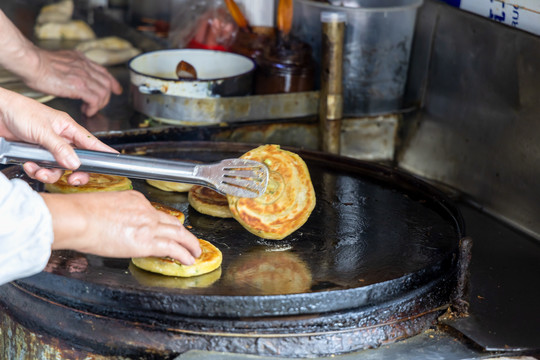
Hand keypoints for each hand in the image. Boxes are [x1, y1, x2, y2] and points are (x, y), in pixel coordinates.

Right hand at [0, 10, 120, 116]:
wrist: (31, 63)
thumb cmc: (38, 64)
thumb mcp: (61, 60)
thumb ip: (71, 67)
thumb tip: (72, 75)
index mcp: (81, 60)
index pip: (104, 71)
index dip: (112, 82)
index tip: (116, 89)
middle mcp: (85, 66)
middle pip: (107, 83)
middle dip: (106, 97)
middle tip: (100, 105)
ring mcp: (83, 76)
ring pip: (103, 92)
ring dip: (99, 104)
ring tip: (90, 109)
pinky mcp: (79, 86)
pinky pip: (95, 99)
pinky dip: (94, 107)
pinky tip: (87, 111)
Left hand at [0, 87, 114, 183]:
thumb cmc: (19, 110)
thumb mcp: (42, 130)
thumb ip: (59, 148)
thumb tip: (75, 163)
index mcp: (68, 128)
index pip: (92, 143)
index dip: (104, 153)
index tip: (115, 161)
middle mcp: (61, 138)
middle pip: (77, 161)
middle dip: (74, 172)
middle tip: (72, 179)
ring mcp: (48, 147)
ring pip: (59, 168)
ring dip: (49, 173)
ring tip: (39, 170)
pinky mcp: (36, 153)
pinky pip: (43, 168)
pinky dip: (36, 170)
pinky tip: (29, 164)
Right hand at [42, 190, 201, 264]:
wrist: (76, 218)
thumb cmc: (78, 214)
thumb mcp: (101, 207)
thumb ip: (113, 216)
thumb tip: (112, 226)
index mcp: (134, 199)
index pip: (154, 213)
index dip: (163, 224)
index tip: (166, 230)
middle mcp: (145, 209)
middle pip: (171, 221)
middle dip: (183, 232)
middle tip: (189, 240)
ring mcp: (148, 225)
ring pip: (178, 233)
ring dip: (190, 244)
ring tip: (195, 251)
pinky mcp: (148, 241)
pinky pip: (173, 248)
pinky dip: (184, 254)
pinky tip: (188, 260)